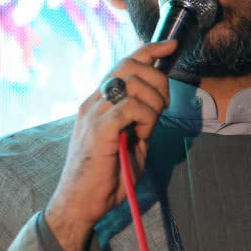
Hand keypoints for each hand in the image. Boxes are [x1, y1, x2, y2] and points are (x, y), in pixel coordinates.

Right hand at [44, 38, 177, 250]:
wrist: (80, 204)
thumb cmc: (106, 178)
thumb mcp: (130, 143)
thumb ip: (141, 121)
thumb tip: (157, 105)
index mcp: (98, 103)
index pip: (124, 63)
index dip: (149, 49)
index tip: (170, 46)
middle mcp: (93, 102)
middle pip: (132, 66)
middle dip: (158, 81)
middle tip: (161, 108)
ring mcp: (93, 114)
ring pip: (133, 84)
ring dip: (153, 103)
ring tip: (147, 129)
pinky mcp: (99, 129)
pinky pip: (131, 107)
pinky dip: (145, 118)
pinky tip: (140, 136)